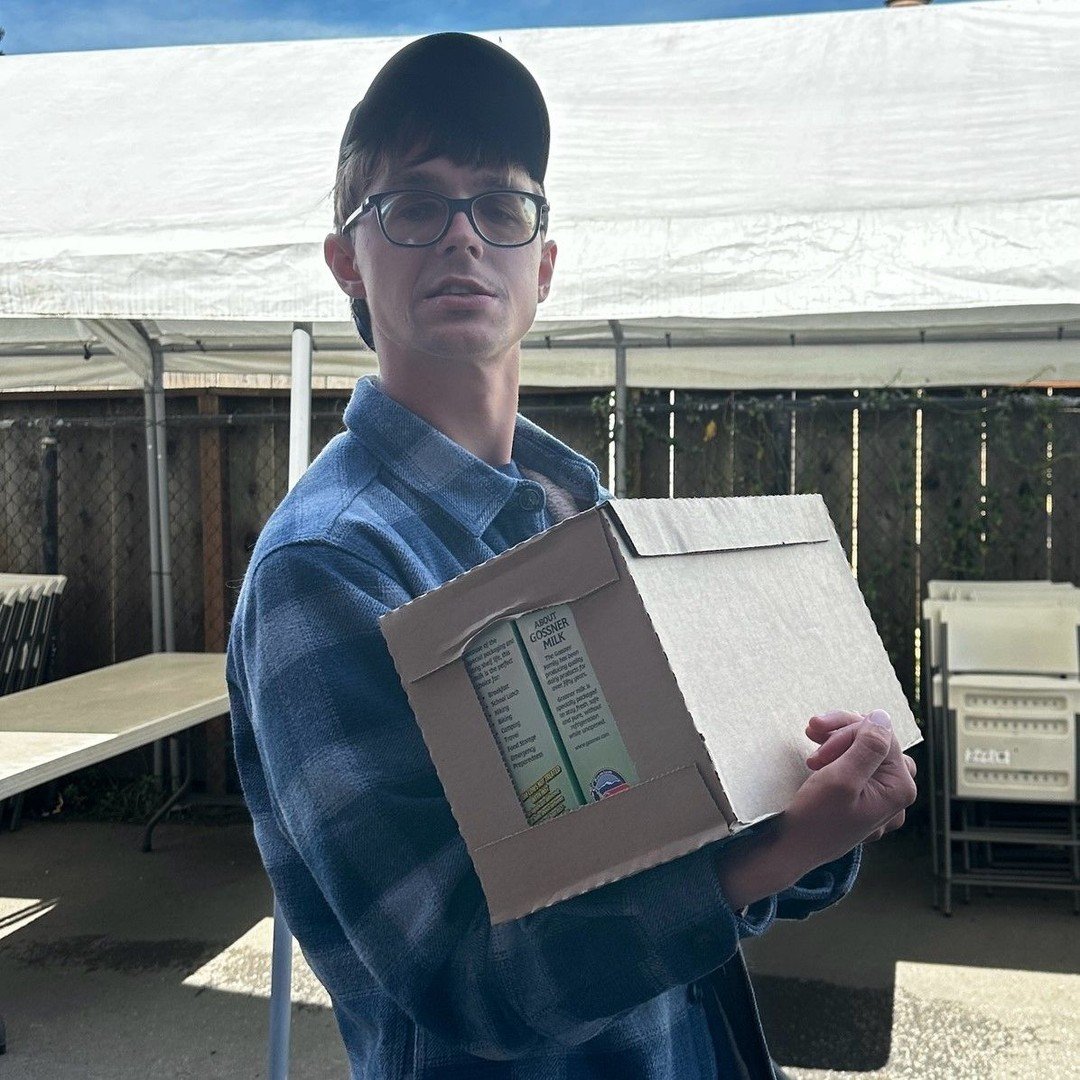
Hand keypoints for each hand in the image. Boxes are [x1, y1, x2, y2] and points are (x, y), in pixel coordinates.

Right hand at [793, 709, 917, 854]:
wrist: (790, 849)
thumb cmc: (815, 819)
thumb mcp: (841, 778)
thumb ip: (868, 746)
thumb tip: (883, 717)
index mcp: (899, 789)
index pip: (882, 737)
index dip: (848, 731)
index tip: (816, 738)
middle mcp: (895, 793)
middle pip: (877, 742)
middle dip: (843, 733)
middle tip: (811, 730)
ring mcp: (880, 797)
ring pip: (866, 751)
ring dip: (837, 742)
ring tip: (811, 741)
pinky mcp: (863, 799)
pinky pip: (858, 765)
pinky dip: (838, 756)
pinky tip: (817, 760)